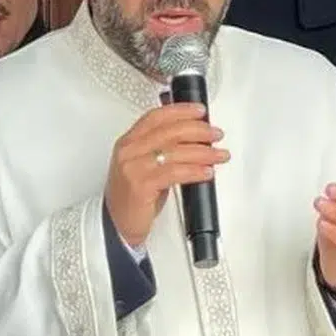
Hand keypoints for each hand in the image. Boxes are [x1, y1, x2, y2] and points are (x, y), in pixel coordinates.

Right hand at [105, 103, 228, 247]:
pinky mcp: (141, 186)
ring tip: (219, 155)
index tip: (200, 111)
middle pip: (169, 131)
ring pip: (175, 151)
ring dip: (203, 151)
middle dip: (198, 130)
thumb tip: (193, 138)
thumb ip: (161, 149)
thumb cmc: (132, 197)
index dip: (181, 110)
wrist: (116, 225)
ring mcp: (133, 168)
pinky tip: (207, 172)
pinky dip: (195, 170)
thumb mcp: (144, 166)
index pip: (156, 117)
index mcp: (129, 142)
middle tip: (215, 134)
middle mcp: (129, 151)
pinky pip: (174, 172)